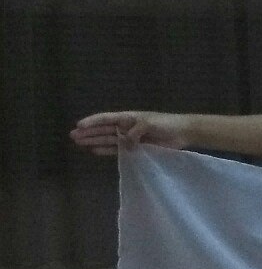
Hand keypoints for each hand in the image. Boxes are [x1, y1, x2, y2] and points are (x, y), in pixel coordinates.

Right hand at [71, 111, 190, 156]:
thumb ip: (135, 132)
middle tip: (72, 137)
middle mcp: (126, 126)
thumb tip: (125, 143)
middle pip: (103, 130)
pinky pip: (118, 149)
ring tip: (79, 143)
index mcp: (128, 117)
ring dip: (94, 141)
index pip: (106, 119)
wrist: (182, 132)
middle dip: (88, 133)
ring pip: (108, 139)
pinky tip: (95, 151)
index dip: (92, 122)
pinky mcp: (136, 147)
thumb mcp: (149, 123)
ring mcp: (130, 137)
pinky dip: (107, 150)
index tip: (79, 125)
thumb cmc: (166, 123)